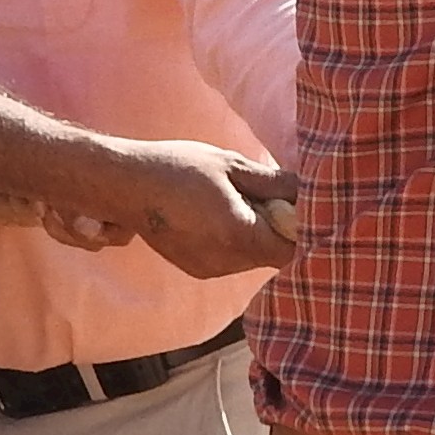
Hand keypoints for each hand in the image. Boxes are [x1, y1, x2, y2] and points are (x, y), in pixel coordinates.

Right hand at [59, 140, 295, 279]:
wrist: (125, 186)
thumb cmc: (178, 168)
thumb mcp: (231, 165)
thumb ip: (274, 183)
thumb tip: (308, 189)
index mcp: (239, 235)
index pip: (291, 250)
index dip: (301, 230)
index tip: (297, 206)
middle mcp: (226, 262)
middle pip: (273, 256)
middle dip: (279, 230)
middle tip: (269, 196)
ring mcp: (210, 269)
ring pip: (252, 259)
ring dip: (257, 235)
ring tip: (239, 202)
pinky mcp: (197, 269)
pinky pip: (232, 260)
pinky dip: (236, 242)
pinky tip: (218, 215)